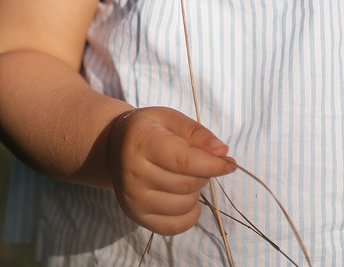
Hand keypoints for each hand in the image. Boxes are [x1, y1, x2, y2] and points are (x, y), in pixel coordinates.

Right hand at [104, 106, 235, 234]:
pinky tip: (185, 197)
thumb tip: (222, 152)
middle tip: (196, 161)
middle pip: (187, 183)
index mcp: (141, 142)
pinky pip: (176, 226)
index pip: (184, 161)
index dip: (212, 165)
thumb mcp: (170, 118)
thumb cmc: (148, 130)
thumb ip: (197, 132)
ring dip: (195, 191)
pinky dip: (189, 214)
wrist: (114, 148)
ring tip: (184, 176)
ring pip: (185, 204)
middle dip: (203, 173)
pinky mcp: (136, 216)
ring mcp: (133, 199)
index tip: (230, 164)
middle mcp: (133, 173)